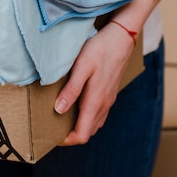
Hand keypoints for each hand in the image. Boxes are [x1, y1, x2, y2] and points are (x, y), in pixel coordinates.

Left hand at [54, 22, 134, 145]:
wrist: (122, 37)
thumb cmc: (100, 49)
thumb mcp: (82, 67)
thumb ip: (71, 89)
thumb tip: (59, 110)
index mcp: (95, 101)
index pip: (82, 134)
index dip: (67, 140)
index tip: (53, 136)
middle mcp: (104, 105)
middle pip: (88, 132)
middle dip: (71, 135)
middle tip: (54, 128)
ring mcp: (109, 100)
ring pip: (94, 124)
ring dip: (80, 127)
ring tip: (63, 119)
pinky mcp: (110, 93)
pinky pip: (99, 114)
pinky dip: (87, 118)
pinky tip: (77, 107)